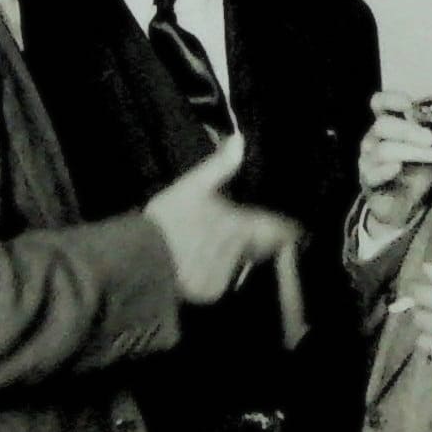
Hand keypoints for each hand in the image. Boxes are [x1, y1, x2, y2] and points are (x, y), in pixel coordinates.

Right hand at [145, 133, 301, 305]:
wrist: (140, 259)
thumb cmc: (167, 219)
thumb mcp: (192, 185)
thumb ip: (221, 164)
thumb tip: (240, 139)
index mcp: (240, 226)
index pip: (279, 229)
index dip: (286, 227)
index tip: (291, 226)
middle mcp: (239, 254)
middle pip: (259, 247)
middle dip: (255, 239)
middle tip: (236, 230)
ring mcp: (226, 276)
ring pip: (241, 263)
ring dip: (235, 254)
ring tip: (213, 244)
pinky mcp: (210, 292)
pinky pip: (223, 280)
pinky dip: (216, 271)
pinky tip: (200, 261)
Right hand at [358, 91, 431, 231]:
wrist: (405, 208)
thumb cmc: (418, 174)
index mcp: (388, 125)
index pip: (379, 103)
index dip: (392, 99)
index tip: (410, 105)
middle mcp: (373, 140)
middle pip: (383, 125)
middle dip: (409, 130)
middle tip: (430, 138)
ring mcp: (367, 161)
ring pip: (382, 149)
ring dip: (410, 151)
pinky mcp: (368, 182)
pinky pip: (372, 173)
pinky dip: (386, 170)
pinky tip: (398, 169)